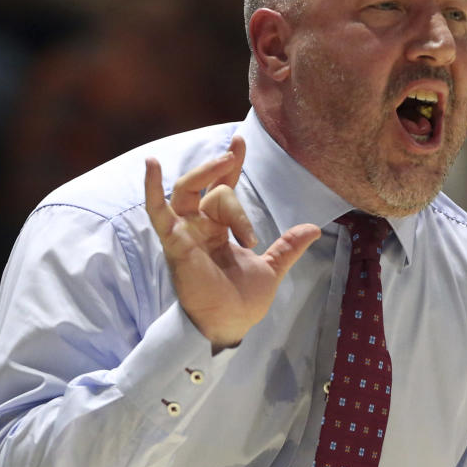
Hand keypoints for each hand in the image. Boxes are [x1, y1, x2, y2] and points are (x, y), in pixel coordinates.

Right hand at [144, 136, 320, 350]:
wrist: (230, 325)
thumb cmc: (242, 301)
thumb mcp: (271, 268)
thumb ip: (288, 246)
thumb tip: (315, 228)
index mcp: (219, 230)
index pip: (223, 188)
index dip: (231, 165)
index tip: (240, 141)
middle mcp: (199, 227)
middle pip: (213, 189)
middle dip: (225, 170)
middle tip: (236, 153)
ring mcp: (185, 232)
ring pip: (192, 191)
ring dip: (208, 174)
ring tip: (226, 161)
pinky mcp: (175, 242)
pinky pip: (158, 211)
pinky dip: (152, 189)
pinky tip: (151, 165)